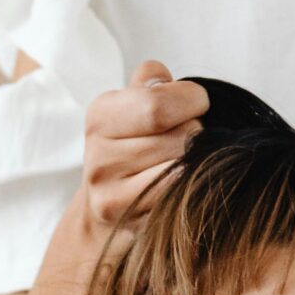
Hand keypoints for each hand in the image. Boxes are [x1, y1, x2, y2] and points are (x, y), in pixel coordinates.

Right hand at [79, 60, 208, 235]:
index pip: (158, 103)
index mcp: (102, 113)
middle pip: (180, 135)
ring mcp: (107, 186)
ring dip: (196, 160)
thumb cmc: (136, 146)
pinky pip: (176, 193)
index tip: (195, 105)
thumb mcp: (137, 106)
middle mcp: (98, 150)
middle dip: (197, 133)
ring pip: (184, 165)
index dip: (192, 100)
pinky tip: (178, 185)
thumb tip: (162, 80)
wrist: (109, 206)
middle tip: (187, 139)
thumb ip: (152, 83)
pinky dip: (187, 186)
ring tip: (180, 162)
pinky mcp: (122, 214)